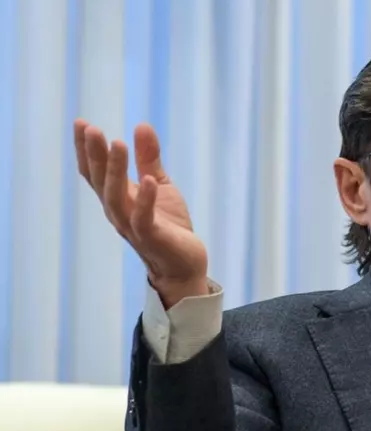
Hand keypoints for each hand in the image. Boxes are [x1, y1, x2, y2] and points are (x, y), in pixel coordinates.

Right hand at [74, 119, 208, 307]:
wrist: (184, 263)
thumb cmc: (168, 224)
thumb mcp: (159, 185)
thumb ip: (149, 158)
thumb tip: (141, 125)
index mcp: (117, 198)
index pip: (94, 172)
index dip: (85, 149)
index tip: (81, 122)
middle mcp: (118, 211)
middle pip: (100, 181)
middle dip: (94, 155)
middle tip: (91, 128)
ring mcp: (132, 226)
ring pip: (116, 197)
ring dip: (115, 171)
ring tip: (117, 144)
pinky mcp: (152, 238)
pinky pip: (144, 218)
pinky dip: (146, 200)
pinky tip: (150, 180)